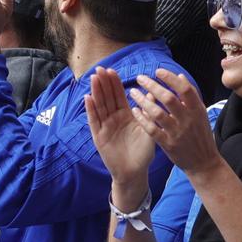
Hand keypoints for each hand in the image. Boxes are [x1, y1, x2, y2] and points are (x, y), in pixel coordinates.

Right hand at [84, 68, 158, 202]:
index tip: (111, 70)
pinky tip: (87, 99)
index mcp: (126, 115)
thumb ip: (149, 112)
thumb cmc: (143, 152)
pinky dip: (91, 110)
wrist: (135, 172)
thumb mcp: (149, 130)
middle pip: (107, 98)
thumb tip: (154, 92)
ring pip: (99, 106)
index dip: (114, 83)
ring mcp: (105, 127)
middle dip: (103, 83)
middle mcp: (114, 119)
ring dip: (96, 92)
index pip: (118, 95)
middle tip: (100, 69)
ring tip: (94, 78)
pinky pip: (94, 121)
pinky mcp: (99, 137)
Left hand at [125, 69, 219, 177]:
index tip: (157, 71)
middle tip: (140, 78)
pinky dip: (142, 119)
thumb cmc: (200, 135)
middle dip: (152, 86)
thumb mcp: (200, 114)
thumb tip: (179, 76)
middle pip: (168, 98)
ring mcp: (177, 133)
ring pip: (157, 113)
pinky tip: (135, 110)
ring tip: (133, 92)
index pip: (184, 89)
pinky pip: (152, 129)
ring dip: (143, 101)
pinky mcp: (168, 145)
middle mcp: (187, 120)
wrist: (204, 162)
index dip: (170, 78)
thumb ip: (190, 96)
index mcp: (196, 110)